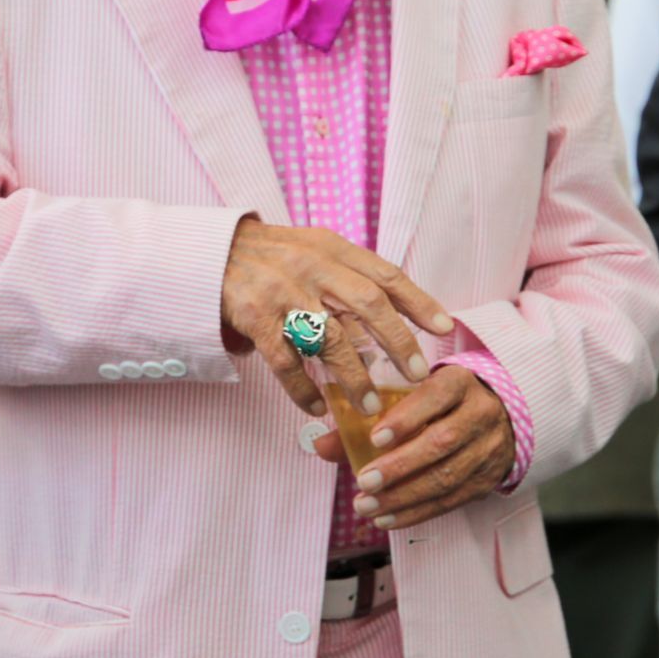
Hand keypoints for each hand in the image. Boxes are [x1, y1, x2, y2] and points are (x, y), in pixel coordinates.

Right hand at [221, 218, 453, 416]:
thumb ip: (352, 274)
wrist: (213, 251)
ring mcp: (283, 293)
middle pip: (366, 304)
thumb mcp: (316, 250)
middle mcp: (312, 268)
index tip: (445, 328)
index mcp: (333, 250)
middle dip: (397, 342)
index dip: (419, 301)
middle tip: (416, 375)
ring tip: (369, 405)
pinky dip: (303, 388)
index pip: (385, 274)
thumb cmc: (275, 256)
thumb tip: (399, 312)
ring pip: (328, 338)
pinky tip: (318, 407)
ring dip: (353, 376)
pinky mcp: (255, 318)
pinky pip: (285, 362)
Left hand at [310, 365, 514, 529]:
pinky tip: (387, 518)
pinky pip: (451, 500)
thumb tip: (321, 445)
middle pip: (441, 442)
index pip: (435, 396)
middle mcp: (479, 414)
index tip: (375, 438)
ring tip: (367, 506)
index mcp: (459, 383)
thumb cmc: (441, 404)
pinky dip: (416, 512)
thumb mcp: (413, 396)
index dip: (406, 418)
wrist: (498, 417)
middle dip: (399, 466)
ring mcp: (487, 449)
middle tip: (363, 482)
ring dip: (403, 496)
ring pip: (446, 476)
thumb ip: (366, 418)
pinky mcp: (487, 479)